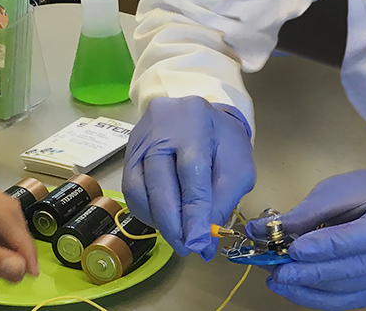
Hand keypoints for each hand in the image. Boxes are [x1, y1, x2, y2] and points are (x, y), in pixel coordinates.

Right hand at [123, 96, 255, 259]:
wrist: (200, 118)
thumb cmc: (223, 142)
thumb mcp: (238, 168)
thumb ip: (222, 202)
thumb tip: (204, 243)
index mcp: (196, 119)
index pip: (191, 170)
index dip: (193, 211)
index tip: (198, 242)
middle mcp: (161, 125)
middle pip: (159, 179)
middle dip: (172, 222)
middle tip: (186, 248)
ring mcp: (139, 137)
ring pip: (138, 187)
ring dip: (157, 220)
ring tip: (177, 235)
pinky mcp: (127, 151)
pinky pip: (130, 188)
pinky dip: (148, 211)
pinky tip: (164, 220)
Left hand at [249, 169, 365, 310]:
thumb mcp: (340, 188)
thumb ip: (307, 212)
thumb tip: (264, 230)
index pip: (360, 237)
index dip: (326, 246)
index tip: (293, 249)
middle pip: (356, 269)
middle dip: (313, 273)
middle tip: (279, 272)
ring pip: (351, 290)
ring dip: (311, 289)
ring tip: (279, 280)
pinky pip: (350, 301)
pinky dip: (320, 298)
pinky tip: (296, 290)